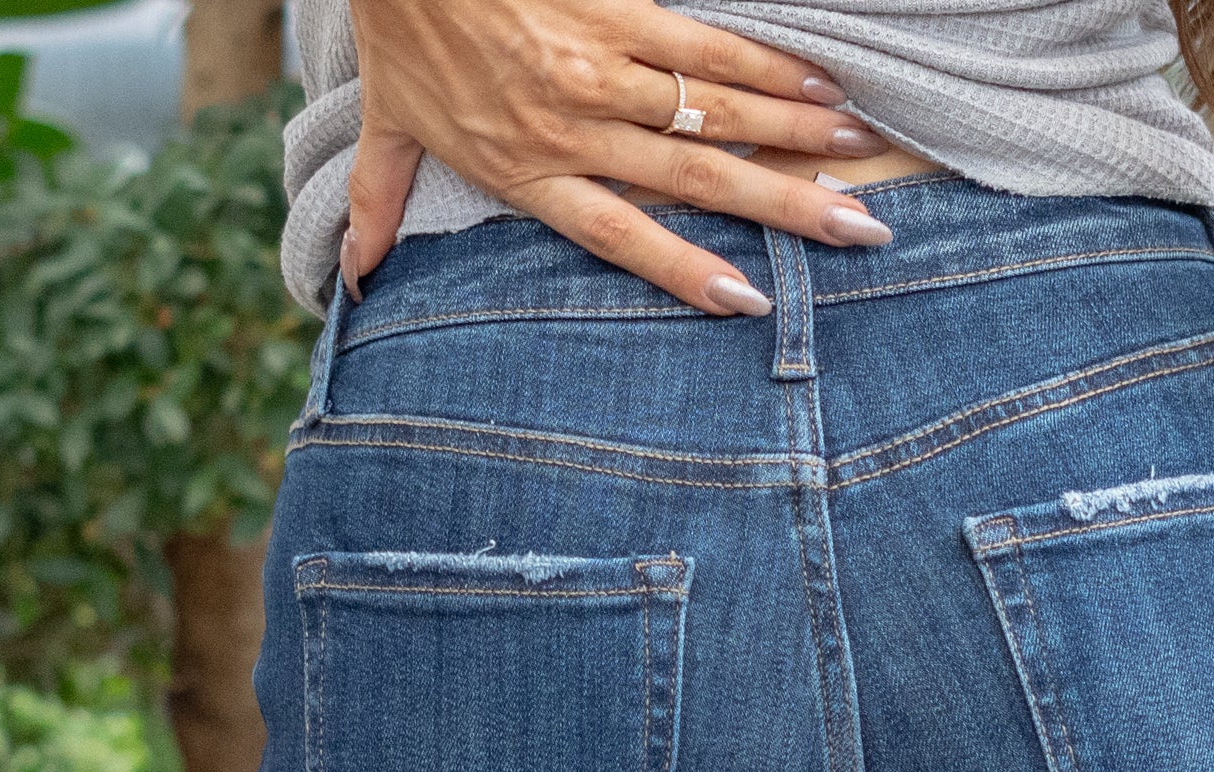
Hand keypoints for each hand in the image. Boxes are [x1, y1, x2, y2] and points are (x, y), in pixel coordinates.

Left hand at [342, 0, 897, 314]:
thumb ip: (381, 205)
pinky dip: (763, 65)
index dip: (688, 270)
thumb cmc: (397, 26)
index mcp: (527, 170)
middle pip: (695, 177)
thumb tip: (356, 284)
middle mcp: (574, 126)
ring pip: (713, 111)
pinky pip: (702, 43)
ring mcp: (600, 64)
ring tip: (856, 154)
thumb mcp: (386, 123)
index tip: (752, 299)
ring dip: (793, 131)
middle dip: (783, 205)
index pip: (622, 236)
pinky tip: (817, 81)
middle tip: (856, 227)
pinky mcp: (614, 4)